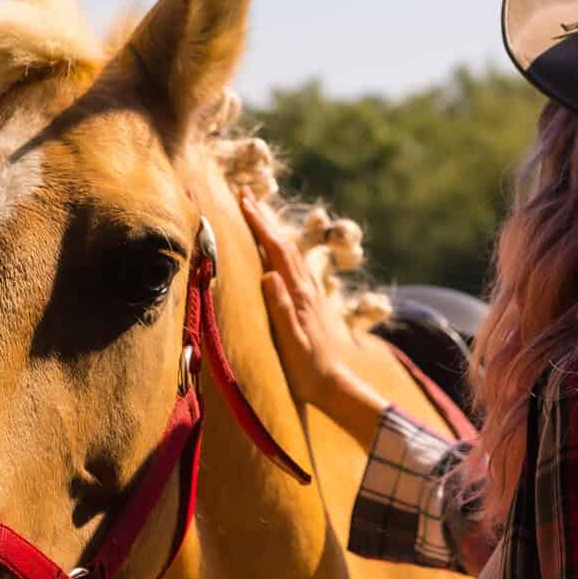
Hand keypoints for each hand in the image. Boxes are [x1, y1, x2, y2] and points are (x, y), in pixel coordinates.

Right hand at [239, 191, 386, 442]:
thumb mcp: (291, 342)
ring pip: (289, 251)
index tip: (243, 201)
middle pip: (283, 243)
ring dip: (272, 228)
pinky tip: (276, 247)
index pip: (276, 250)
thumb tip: (269, 275)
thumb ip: (281, 309)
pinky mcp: (309, 302)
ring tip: (256, 210)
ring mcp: (309, 294)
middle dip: (264, 217)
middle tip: (244, 193)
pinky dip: (280, 247)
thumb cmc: (307, 370)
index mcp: (298, 295)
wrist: (334, 385)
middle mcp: (305, 288)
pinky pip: (293, 265)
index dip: (260, 224)